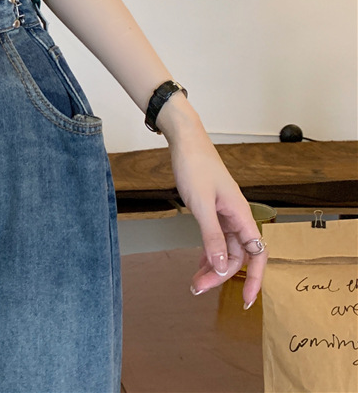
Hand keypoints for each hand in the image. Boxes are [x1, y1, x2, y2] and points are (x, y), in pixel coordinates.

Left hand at [167, 125, 267, 308]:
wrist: (186, 142)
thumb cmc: (196, 166)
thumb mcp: (201, 204)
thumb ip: (212, 236)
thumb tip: (222, 267)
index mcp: (242, 215)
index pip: (257, 254)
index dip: (255, 278)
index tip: (246, 300)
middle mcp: (237, 217)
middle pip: (237, 256)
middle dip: (220, 275)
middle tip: (198, 289)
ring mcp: (225, 214)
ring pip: (224, 249)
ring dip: (212, 266)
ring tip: (195, 282)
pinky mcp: (213, 210)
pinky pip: (215, 238)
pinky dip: (208, 252)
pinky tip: (199, 263)